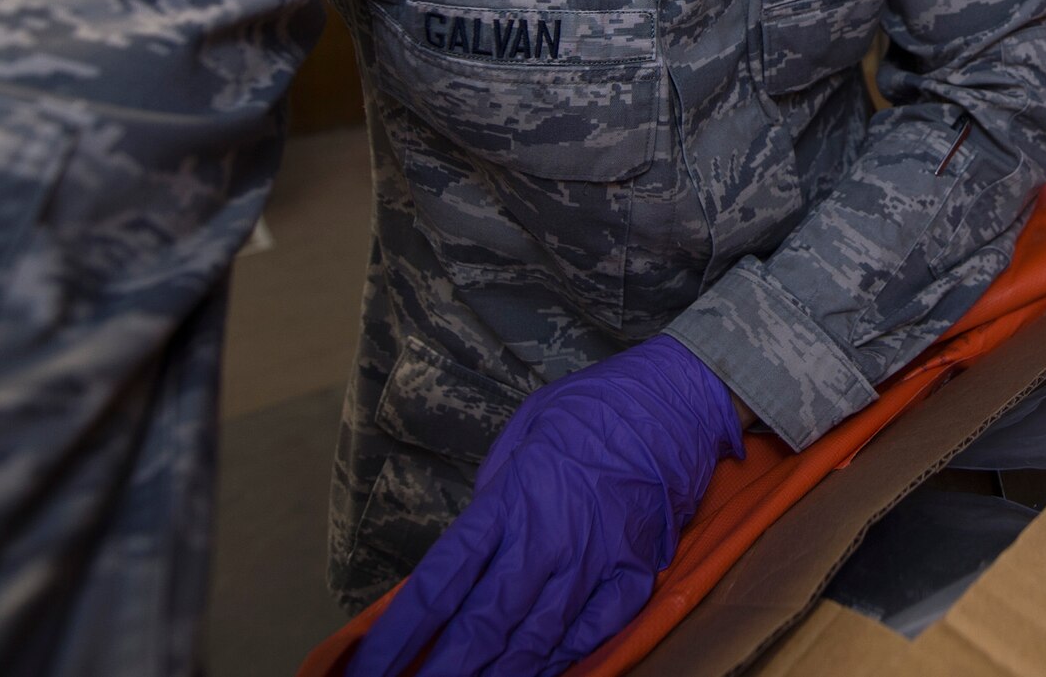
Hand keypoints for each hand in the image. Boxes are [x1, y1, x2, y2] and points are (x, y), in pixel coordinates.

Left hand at [347, 335, 743, 676]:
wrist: (678, 396)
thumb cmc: (596, 406)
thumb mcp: (526, 429)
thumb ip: (494, 491)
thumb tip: (471, 543)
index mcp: (511, 498)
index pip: (440, 581)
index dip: (398, 634)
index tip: (367, 670)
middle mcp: (548, 537)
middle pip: (482, 624)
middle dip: (442, 670)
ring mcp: (595, 560)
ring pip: (535, 639)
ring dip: (497, 674)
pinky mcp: (635, 572)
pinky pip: (592, 632)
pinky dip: (561, 660)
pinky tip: (537, 672)